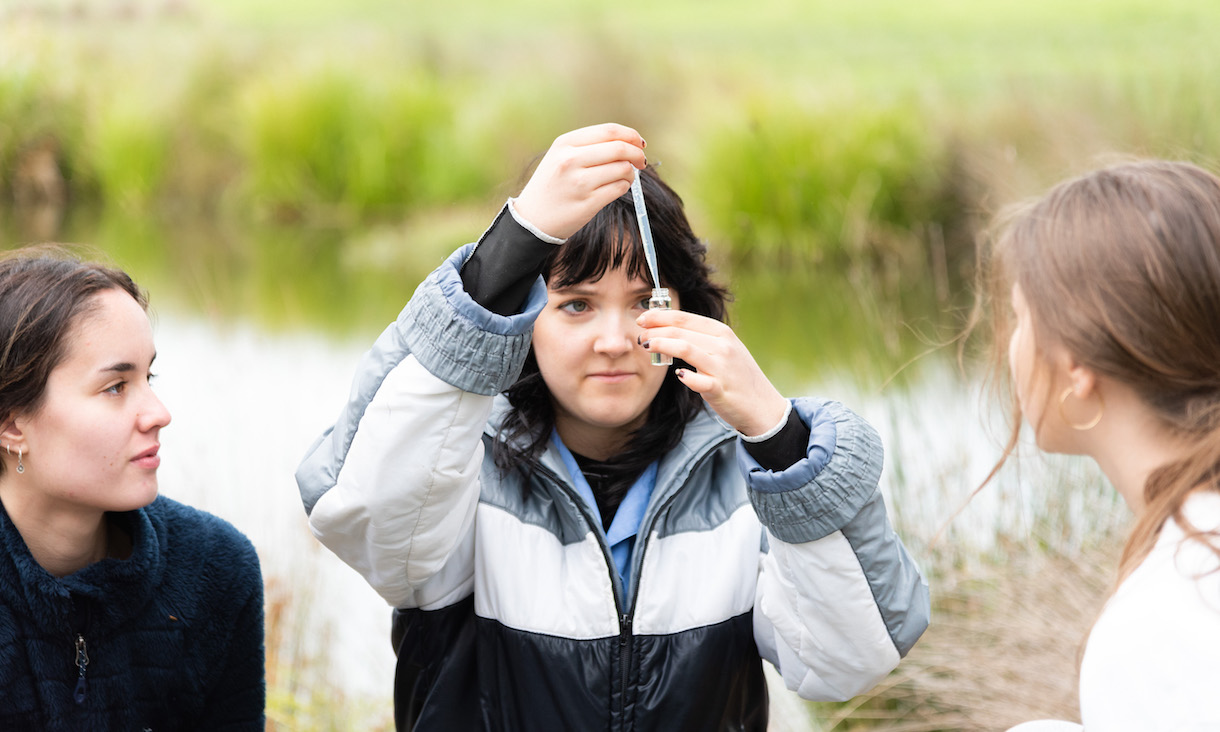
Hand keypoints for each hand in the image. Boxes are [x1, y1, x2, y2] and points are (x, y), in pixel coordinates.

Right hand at [513, 123, 646, 239]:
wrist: (532, 219)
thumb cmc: (552, 186)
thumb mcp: (560, 156)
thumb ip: (589, 146)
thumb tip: (629, 142)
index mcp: (565, 143)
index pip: (609, 131)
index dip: (630, 135)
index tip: (639, 143)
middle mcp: (571, 160)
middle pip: (620, 148)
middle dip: (637, 153)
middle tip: (641, 161)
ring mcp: (580, 182)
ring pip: (623, 169)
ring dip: (630, 173)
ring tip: (624, 177)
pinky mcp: (588, 203)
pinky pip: (619, 188)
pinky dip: (625, 186)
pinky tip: (617, 187)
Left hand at [637, 309, 788, 436]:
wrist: (763, 406)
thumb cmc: (738, 377)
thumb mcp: (724, 350)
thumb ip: (700, 339)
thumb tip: (668, 330)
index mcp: (722, 332)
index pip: (685, 318)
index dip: (660, 316)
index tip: (642, 318)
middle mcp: (723, 346)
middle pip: (681, 331)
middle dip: (655, 331)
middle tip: (640, 336)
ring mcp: (722, 367)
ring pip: (685, 349)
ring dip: (662, 345)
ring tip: (647, 347)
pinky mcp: (720, 389)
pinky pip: (699, 380)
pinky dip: (686, 376)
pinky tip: (677, 375)